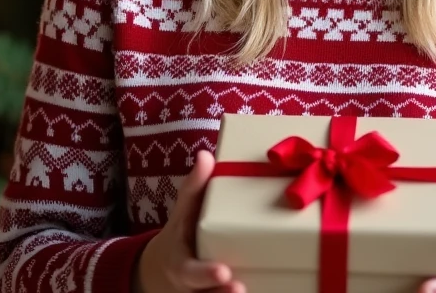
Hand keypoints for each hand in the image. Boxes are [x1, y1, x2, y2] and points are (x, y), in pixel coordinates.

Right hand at [132, 150, 244, 292]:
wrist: (167, 267)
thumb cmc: (184, 232)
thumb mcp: (184, 211)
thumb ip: (194, 187)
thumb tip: (206, 155)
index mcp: (181, 263)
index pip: (189, 272)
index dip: (205, 274)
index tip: (224, 272)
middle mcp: (191, 287)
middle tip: (240, 289)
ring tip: (249, 292)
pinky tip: (268, 291)